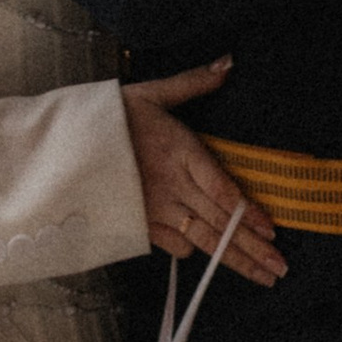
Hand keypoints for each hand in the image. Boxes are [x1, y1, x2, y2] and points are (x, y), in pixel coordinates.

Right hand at [121, 60, 284, 285]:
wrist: (60, 146)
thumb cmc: (108, 116)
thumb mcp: (150, 93)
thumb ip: (192, 83)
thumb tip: (228, 64)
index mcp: (179, 151)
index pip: (222, 189)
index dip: (248, 213)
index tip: (272, 231)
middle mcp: (171, 185)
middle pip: (219, 223)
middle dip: (253, 248)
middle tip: (281, 269)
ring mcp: (155, 209)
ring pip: (203, 240)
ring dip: (233, 260)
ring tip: (262, 276)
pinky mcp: (139, 224)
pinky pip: (175, 243)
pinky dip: (192, 247)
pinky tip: (208, 250)